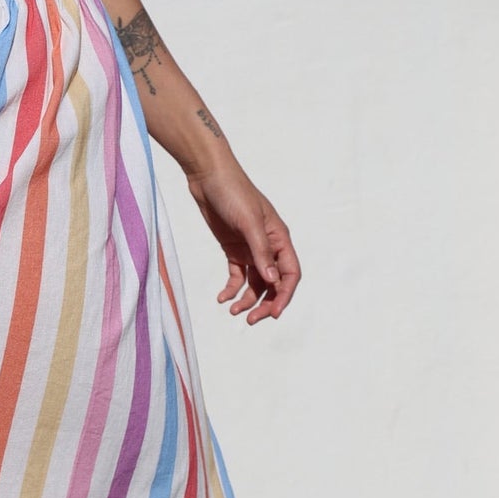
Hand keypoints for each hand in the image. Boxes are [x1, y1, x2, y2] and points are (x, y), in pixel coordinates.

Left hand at [186, 161, 300, 323]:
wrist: (208, 177)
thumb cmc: (233, 193)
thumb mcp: (248, 222)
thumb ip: (260, 251)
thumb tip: (272, 279)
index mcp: (280, 239)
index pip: (290, 274)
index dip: (284, 296)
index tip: (272, 314)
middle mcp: (268, 246)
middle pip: (273, 283)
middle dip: (264, 303)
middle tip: (250, 320)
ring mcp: (250, 249)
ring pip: (255, 283)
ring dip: (247, 299)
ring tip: (233, 311)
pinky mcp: (233, 249)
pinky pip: (237, 276)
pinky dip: (231, 289)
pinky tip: (222, 298)